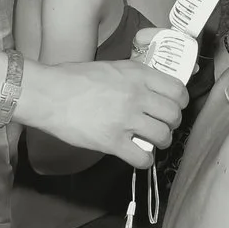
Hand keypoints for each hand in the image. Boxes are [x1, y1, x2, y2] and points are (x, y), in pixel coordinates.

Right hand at [26, 58, 186, 168]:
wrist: (48, 93)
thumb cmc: (74, 77)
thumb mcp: (112, 67)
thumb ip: (134, 76)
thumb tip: (151, 87)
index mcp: (138, 75)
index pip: (177, 90)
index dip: (179, 102)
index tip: (173, 107)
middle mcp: (137, 96)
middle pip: (173, 115)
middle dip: (171, 124)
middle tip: (161, 126)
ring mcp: (126, 119)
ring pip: (163, 136)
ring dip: (161, 142)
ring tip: (151, 142)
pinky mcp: (112, 141)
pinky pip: (142, 157)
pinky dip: (144, 160)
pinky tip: (137, 156)